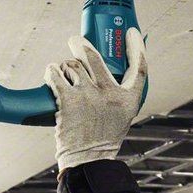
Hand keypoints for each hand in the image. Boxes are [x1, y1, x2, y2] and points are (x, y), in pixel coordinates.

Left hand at [44, 28, 146, 172]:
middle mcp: (110, 94)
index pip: (139, 66)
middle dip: (81, 44)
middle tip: (76, 41)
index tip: (132, 33)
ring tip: (64, 73)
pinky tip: (53, 74)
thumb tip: (109, 67)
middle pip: (95, 56)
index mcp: (129, 99)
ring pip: (72, 65)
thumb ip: (120, 92)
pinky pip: (56, 74)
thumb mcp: (123, 114)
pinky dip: (52, 71)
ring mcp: (88, 96)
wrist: (88, 160)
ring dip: (66, 65)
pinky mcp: (68, 101)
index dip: (137, 47)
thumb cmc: (104, 136)